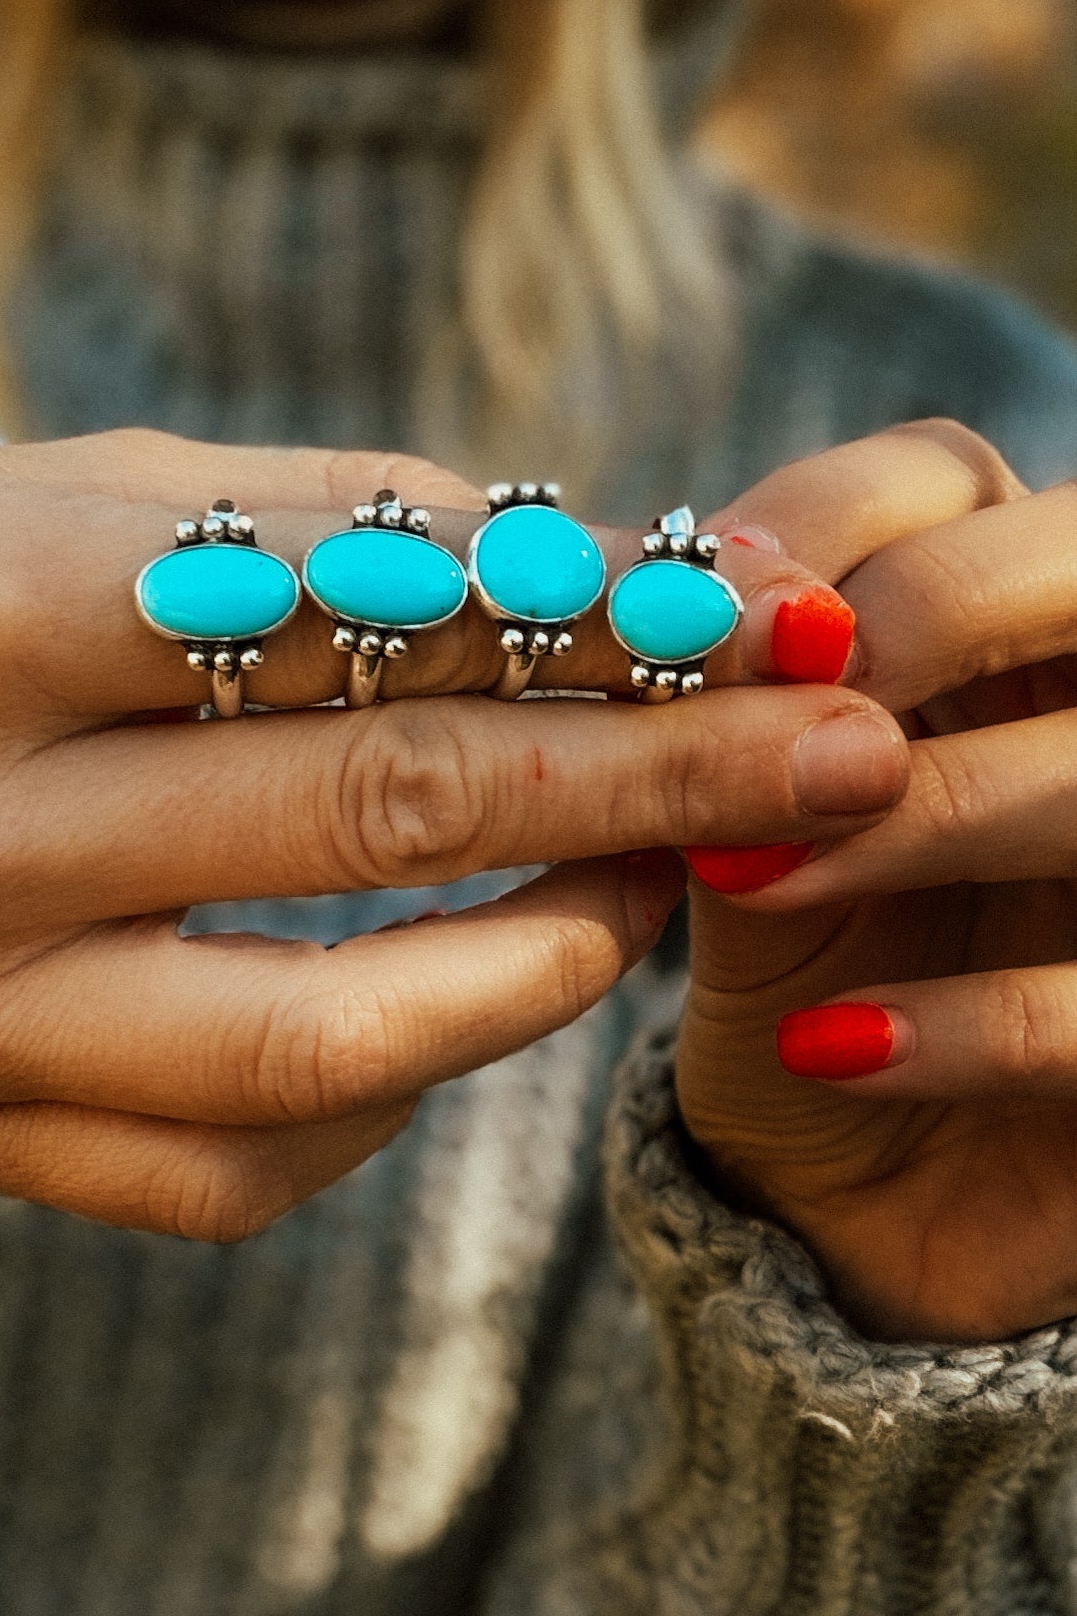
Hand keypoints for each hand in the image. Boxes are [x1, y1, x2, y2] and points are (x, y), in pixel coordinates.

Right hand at [0, 429, 903, 1237]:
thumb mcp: (140, 497)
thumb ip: (370, 535)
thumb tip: (632, 583)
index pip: (351, 632)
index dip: (585, 628)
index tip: (753, 628)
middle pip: (370, 816)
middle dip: (638, 781)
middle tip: (821, 754)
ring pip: (315, 1039)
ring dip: (540, 960)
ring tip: (660, 886)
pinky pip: (233, 1162)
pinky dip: (390, 1086)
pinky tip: (467, 998)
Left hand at [675, 419, 1076, 1340]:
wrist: (860, 1181)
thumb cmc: (800, 955)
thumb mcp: (740, 817)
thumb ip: (715, 716)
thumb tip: (653, 605)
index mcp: (999, 621)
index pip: (954, 471)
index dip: (833, 511)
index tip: (701, 596)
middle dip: (931, 611)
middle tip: (791, 699)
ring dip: (921, 813)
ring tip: (755, 870)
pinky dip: (967, 1023)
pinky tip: (833, 1048)